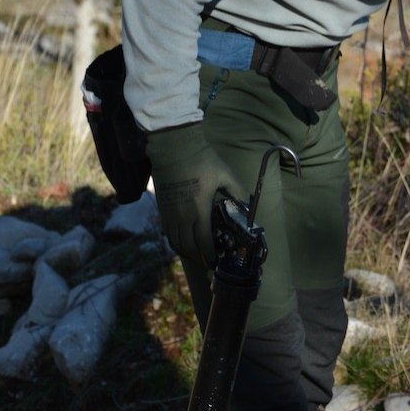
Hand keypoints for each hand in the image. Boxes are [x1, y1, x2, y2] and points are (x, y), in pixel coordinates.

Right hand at [145, 122, 244, 266]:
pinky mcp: (161, 208)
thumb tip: (248, 205)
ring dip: (185, 252)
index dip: (210, 256)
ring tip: (196, 255)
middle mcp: (181, 216)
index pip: (203, 242)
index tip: (216, 262)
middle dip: (198, 258)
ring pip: (174, 242)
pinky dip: (175, 241)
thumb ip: (237, 191)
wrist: (174, 147)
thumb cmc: (202, 160)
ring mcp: (168, 213)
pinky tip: (183, 240)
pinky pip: (167, 232)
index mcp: (198, 210)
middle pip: (187, 247)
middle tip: (208, 263)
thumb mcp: (225, 175)